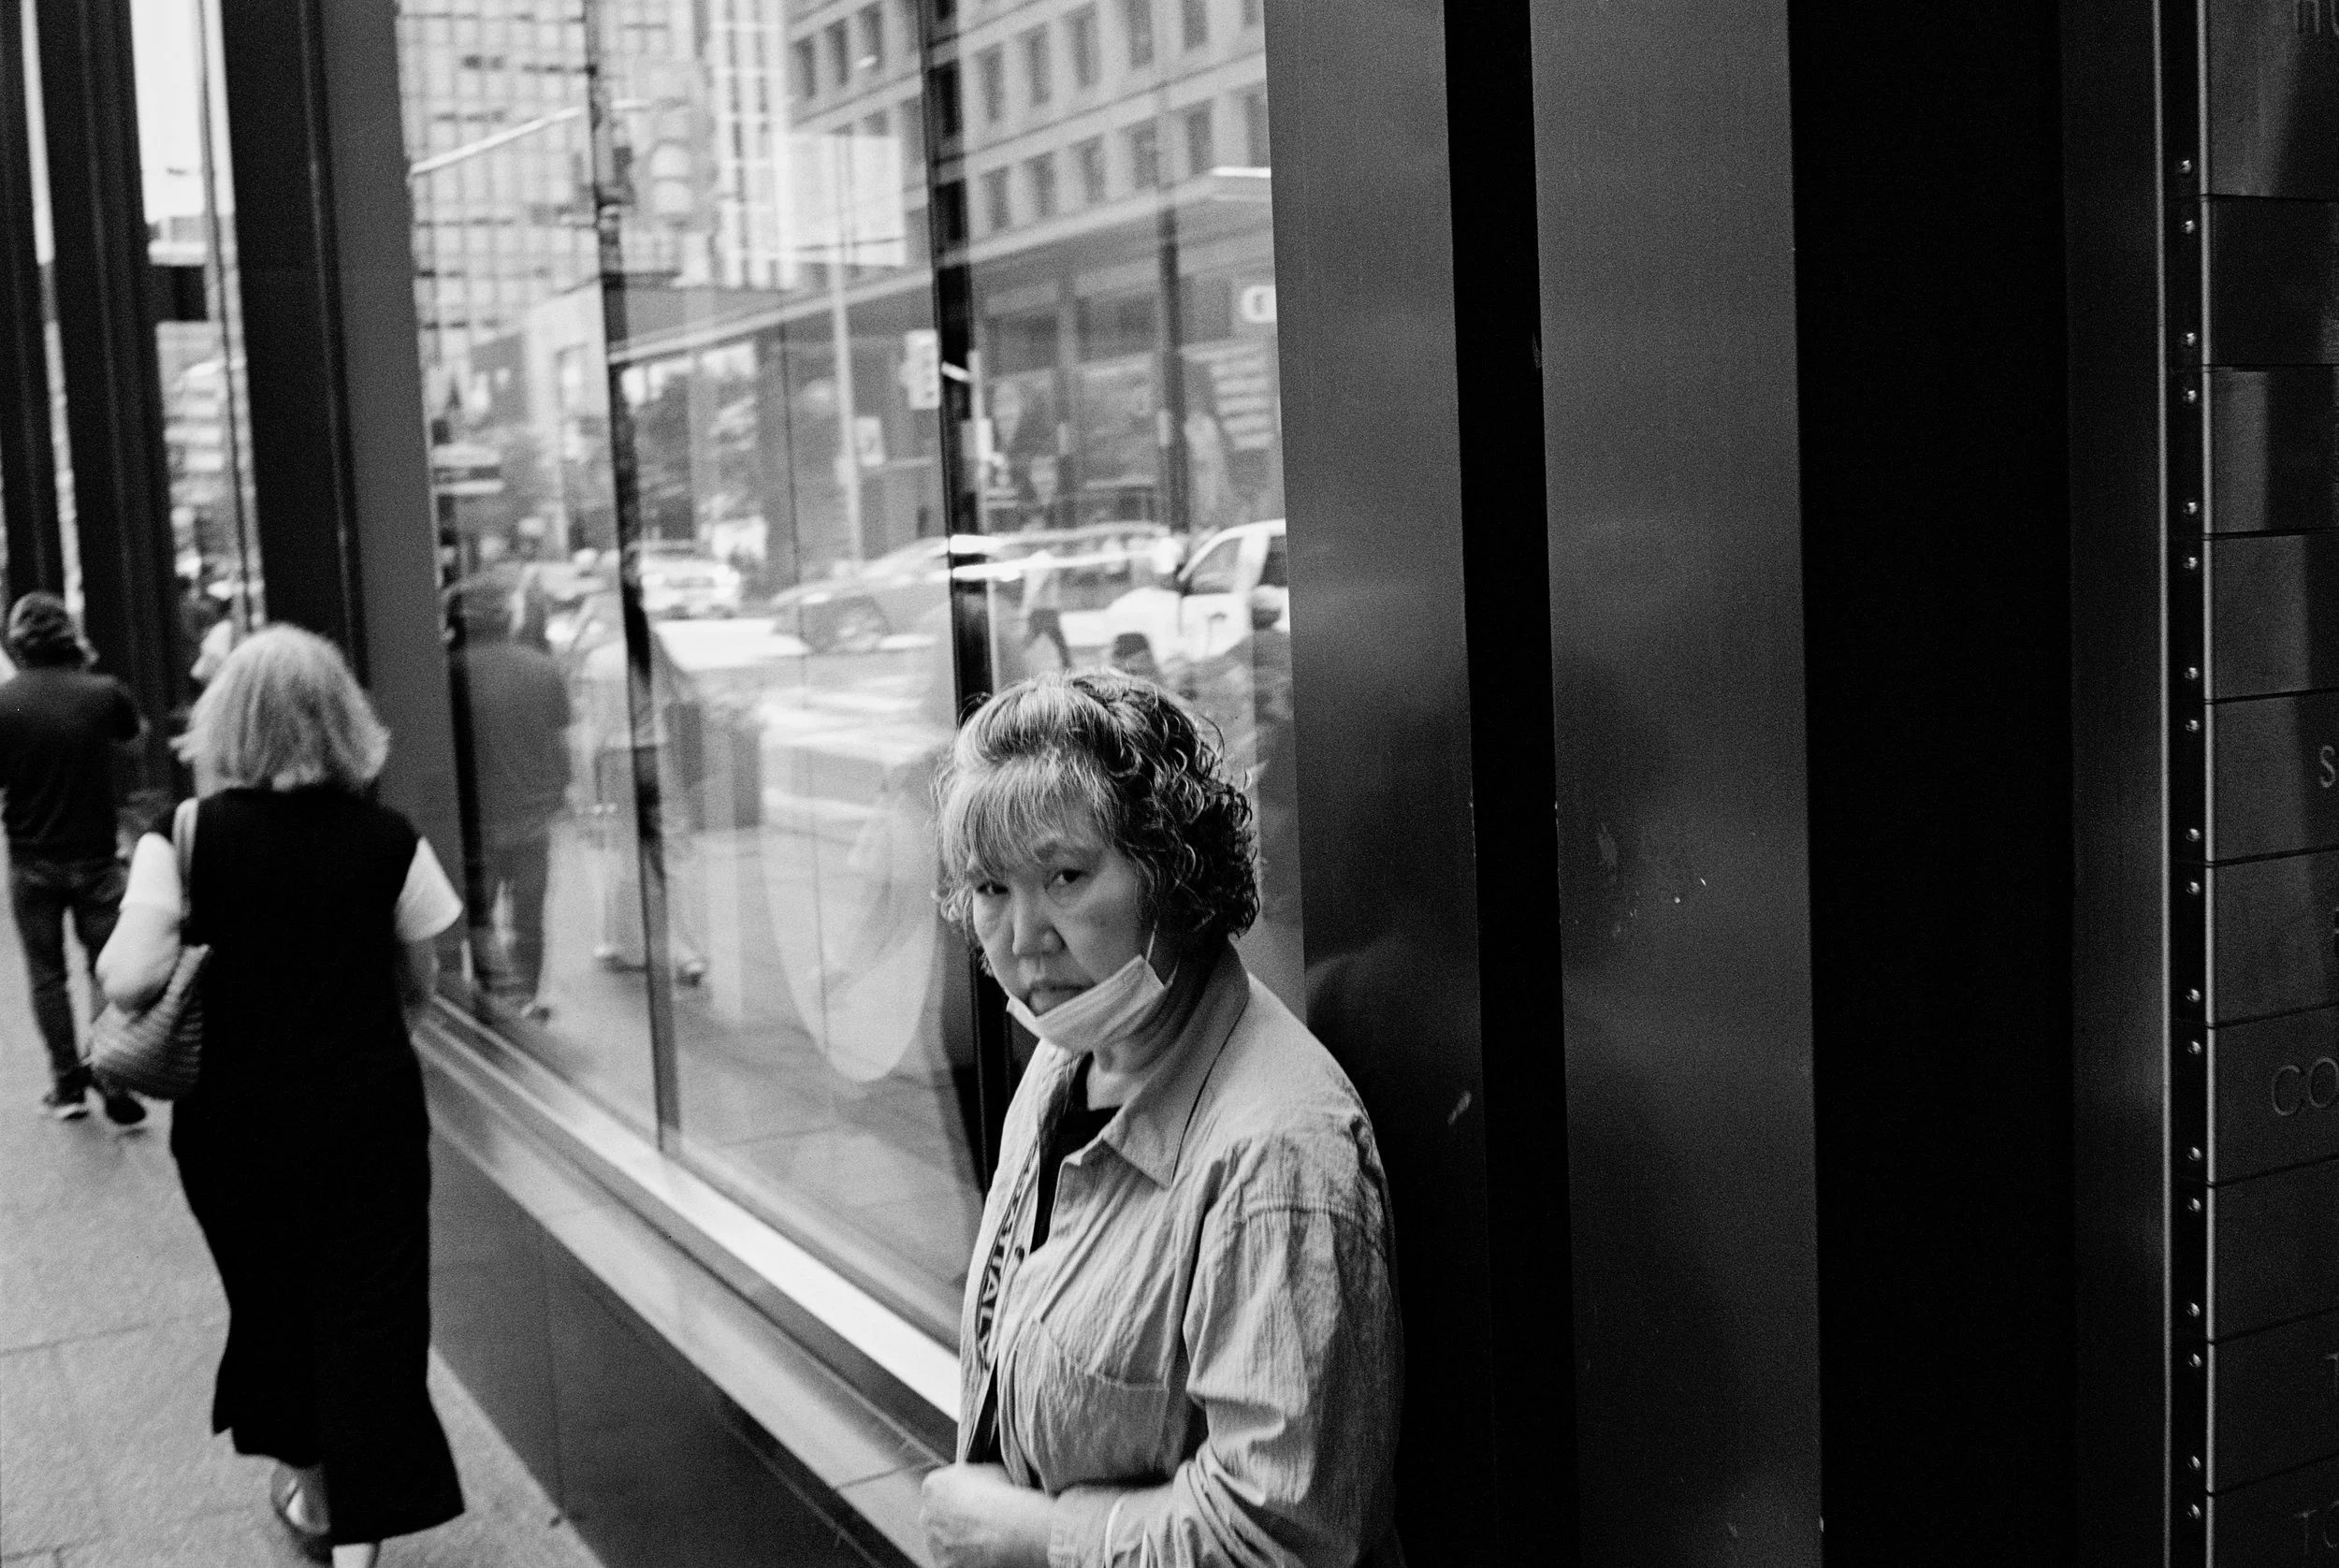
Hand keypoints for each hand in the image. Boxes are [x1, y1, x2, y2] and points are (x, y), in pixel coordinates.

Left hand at [919, 1463, 1051, 1567]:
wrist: (1004, 1527)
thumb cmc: (1001, 1494)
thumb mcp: (989, 1469)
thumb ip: (975, 1475)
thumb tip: (979, 1481)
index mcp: (933, 1485)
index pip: (941, 1490)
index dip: (960, 1495)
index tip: (977, 1500)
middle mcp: (926, 1514)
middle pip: (938, 1517)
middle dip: (954, 1520)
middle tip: (980, 1522)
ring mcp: (933, 1542)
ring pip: (943, 1542)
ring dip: (957, 1541)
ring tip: (985, 1539)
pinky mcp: (943, 1565)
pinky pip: (953, 1561)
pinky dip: (965, 1559)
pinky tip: (984, 1554)